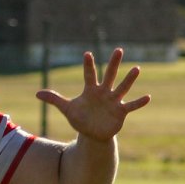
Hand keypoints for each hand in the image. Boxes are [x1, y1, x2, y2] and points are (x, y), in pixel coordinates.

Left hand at [36, 49, 150, 142]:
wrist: (93, 133)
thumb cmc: (81, 118)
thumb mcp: (67, 109)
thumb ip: (54, 99)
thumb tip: (37, 93)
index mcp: (91, 90)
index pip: (89, 74)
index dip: (87, 65)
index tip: (87, 54)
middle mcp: (104, 92)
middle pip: (109, 75)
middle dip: (113, 63)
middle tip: (118, 50)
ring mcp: (113, 101)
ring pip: (122, 88)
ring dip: (129, 79)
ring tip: (136, 69)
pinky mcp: (120, 112)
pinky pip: (131, 106)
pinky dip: (139, 102)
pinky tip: (148, 96)